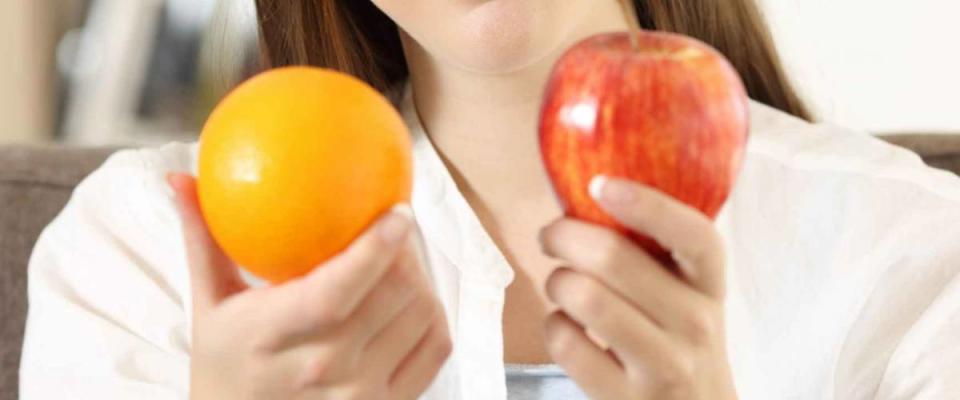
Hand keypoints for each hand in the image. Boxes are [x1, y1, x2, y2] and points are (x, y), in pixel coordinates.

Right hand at [167, 173, 450, 399]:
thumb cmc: (225, 363)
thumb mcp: (208, 306)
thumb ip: (201, 240)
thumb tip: (180, 177)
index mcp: (269, 336)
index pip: (334, 292)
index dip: (375, 249)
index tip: (397, 212)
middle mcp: (319, 369)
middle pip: (391, 296)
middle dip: (406, 251)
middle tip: (398, 226)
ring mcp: (357, 394)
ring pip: (420, 316)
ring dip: (422, 278)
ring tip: (404, 258)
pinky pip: (435, 348)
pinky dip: (434, 315)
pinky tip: (416, 297)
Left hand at [539, 176, 736, 399]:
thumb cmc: (676, 337)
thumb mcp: (685, 293)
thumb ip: (654, 248)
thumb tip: (588, 186)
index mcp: (709, 285)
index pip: (694, 236)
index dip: (647, 204)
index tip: (600, 184)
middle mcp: (695, 324)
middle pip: (613, 259)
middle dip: (564, 235)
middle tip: (551, 236)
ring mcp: (664, 365)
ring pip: (585, 297)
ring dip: (557, 281)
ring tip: (561, 284)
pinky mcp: (627, 399)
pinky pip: (566, 343)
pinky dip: (553, 325)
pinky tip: (566, 326)